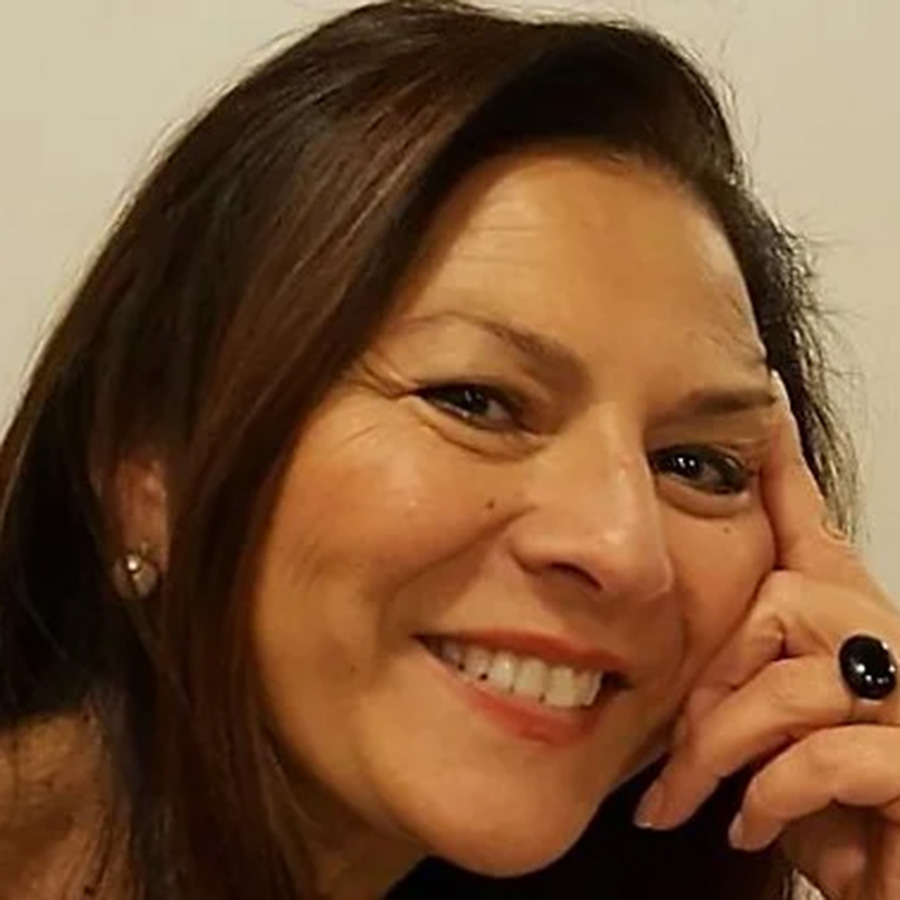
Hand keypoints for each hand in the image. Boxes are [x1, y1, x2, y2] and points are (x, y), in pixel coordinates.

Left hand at [634, 376, 899, 899]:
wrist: (882, 885)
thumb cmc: (818, 810)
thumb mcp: (756, 726)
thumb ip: (728, 668)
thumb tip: (649, 636)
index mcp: (844, 627)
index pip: (813, 532)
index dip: (787, 475)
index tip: (762, 416)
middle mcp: (888, 647)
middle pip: (782, 604)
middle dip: (711, 683)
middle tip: (678, 750)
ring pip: (796, 680)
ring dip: (725, 746)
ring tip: (697, 796)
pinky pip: (833, 753)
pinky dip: (776, 793)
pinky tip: (753, 823)